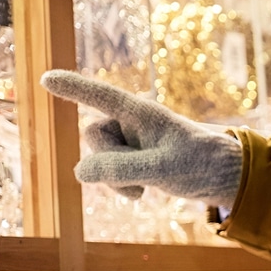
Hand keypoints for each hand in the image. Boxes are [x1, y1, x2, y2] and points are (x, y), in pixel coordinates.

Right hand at [40, 70, 242, 206]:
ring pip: (96, 158)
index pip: (102, 96)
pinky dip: (119, 186)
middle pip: (94, 136)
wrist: (224, 177)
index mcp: (143, 113)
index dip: (73, 87)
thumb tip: (80, 171)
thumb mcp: (163, 169)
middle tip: (141, 178)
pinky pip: (106, 172)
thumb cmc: (201, 163)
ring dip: (114, 179)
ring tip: (144, 190)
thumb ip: (122, 169)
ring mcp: (130, 140)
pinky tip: (142, 193)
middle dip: (108, 161)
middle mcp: (132, 122)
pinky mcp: (131, 157)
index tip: (46, 78)